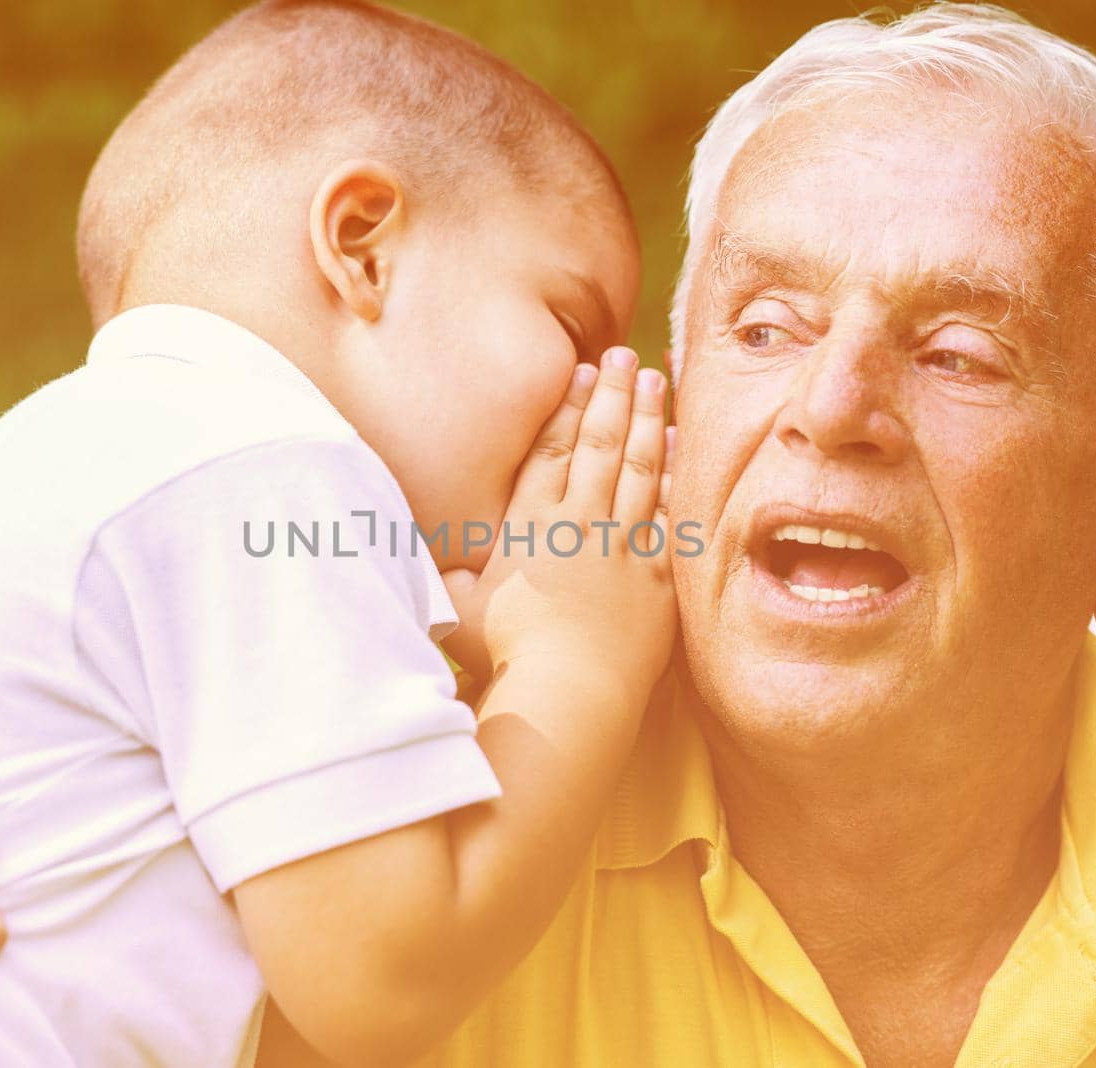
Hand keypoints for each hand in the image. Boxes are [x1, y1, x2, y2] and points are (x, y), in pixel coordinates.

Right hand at [442, 347, 676, 705]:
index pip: (551, 448)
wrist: (569, 690)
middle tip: (624, 357)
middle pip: (600, 444)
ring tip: (656, 382)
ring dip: (649, 420)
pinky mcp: (658, 577)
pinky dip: (678, 476)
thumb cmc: (505, 653)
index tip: (582, 372)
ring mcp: (624, 546)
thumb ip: (446, 573)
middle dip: (613, 395)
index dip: (568, 406)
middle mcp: (580, 522)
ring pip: (640, 467)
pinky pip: (673, 512)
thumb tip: (412, 555)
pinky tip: (682, 447)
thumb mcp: (459, 608)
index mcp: (530, 523)